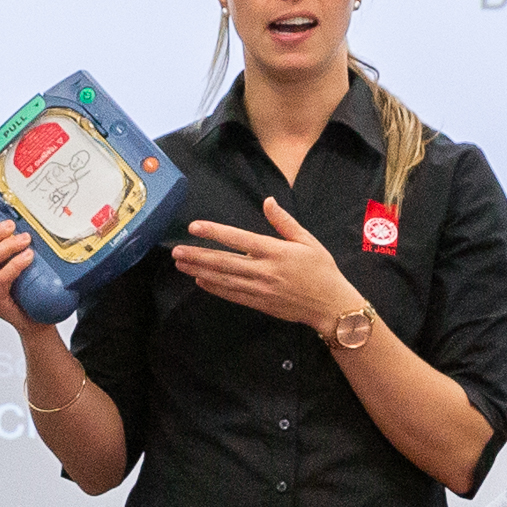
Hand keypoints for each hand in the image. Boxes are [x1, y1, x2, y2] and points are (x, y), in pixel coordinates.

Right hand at [0, 216, 46, 334]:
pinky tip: (28, 256)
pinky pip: (1, 280)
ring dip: (6, 246)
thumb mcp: (11, 259)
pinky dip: (15, 264)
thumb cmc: (25, 286)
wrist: (36, 318)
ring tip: (25, 239)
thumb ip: (8, 241)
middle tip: (11, 225)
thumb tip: (19, 213)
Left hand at [167, 198, 362, 330]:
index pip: (238, 239)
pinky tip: (200, 280)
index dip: (214, 232)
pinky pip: (232, 294)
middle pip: (223, 261)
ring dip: (199, 270)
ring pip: (223, 278)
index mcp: (275, 251)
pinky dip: (214, 287)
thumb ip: (284, 222)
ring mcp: (260, 289)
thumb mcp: (307, 240)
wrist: (330, 305)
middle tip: (176, 251)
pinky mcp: (259, 303)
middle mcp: (263, 270)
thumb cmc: (321, 270)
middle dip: (197, 255)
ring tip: (181, 264)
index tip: (194, 227)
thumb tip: (267, 201)